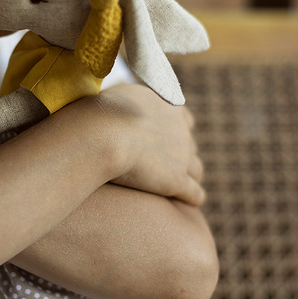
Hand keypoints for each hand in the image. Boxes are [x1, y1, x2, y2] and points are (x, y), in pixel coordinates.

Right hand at [96, 84, 204, 205]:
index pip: (184, 119)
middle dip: (180, 155)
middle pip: (189, 145)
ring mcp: (183, 156)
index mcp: (169, 107)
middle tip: (162, 166)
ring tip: (176, 187)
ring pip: (196, 169)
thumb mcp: (116, 96)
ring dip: (188, 176)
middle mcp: (181, 130)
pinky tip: (186, 202)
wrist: (105, 134)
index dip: (175, 130)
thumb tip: (119, 99)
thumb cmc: (101, 114)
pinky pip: (195, 193)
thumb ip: (127, 99)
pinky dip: (192, 197)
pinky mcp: (177, 180)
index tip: (163, 138)